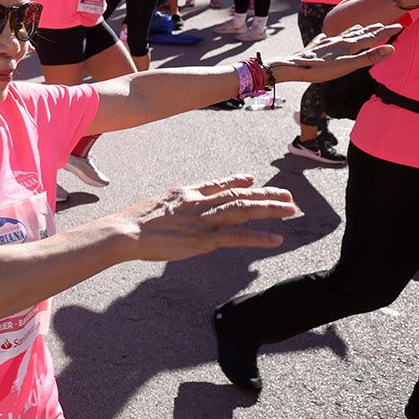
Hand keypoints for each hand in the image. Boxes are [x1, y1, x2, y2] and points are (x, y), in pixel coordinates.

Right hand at [117, 174, 297, 261]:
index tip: (252, 179)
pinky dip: (259, 237)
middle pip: (240, 195)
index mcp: (187, 193)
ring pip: (244, 210)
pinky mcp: (205, 240)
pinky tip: (276, 239)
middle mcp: (200, 202)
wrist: (127, 232)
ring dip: (270, 209)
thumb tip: (177, 202)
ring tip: (291, 210)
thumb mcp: (157, 204)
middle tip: (287, 196)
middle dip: (265, 195)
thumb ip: (173, 203)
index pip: (219, 184)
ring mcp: (204, 220)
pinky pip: (238, 237)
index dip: (238, 181)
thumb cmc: (135, 222)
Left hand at [266, 23, 397, 83]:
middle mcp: (338, 40)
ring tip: (361, 27)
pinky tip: (324, 36)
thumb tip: (392, 49)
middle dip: (373, 29)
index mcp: (348, 45)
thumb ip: (369, 57)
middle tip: (384, 25)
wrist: (292, 66)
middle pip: (359, 33)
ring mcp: (325, 43)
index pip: (372, 36)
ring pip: (344, 34)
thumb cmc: (321, 69)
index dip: (386, 31)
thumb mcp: (348, 65)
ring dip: (355, 31)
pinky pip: (324, 39)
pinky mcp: (313, 47)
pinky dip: (330, 37)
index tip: (400, 25)